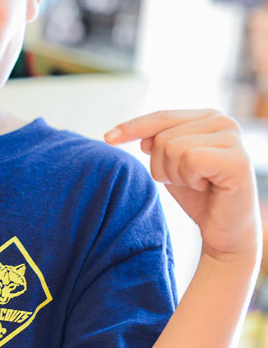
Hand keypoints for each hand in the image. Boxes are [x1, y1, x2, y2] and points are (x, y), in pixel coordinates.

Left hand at [105, 109, 259, 261]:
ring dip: (176, 175)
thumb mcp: (169, 163)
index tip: (108, 138)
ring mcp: (234, 139)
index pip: (161, 116)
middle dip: (163, 166)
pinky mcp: (239, 160)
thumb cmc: (198, 195)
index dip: (133, 127)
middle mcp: (224, 121)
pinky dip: (189, 179)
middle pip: (163, 136)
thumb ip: (158, 142)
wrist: (224, 231)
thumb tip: (144, 139)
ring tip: (198, 184)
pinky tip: (207, 187)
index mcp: (208, 117)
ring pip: (172, 148)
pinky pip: (190, 159)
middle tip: (188, 181)